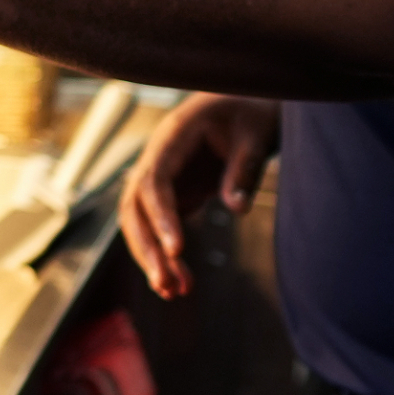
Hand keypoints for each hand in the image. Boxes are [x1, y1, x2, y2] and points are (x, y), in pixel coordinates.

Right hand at [119, 92, 281, 299]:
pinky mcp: (172, 193)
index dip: (162, 215)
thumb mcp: (257, 135)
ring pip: (140, 222)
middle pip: (136, 207)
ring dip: (152, 257)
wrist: (247, 101)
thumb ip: (244, 168)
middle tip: (166, 285)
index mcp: (173, 136)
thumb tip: (237, 208)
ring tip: (173, 293)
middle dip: (147, 247)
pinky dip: (166, 255)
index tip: (177, 249)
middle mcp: (158, 157)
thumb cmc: (253, 111)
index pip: (154, 180)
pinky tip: (179, 285)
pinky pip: (159, 227)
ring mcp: (161, 176)